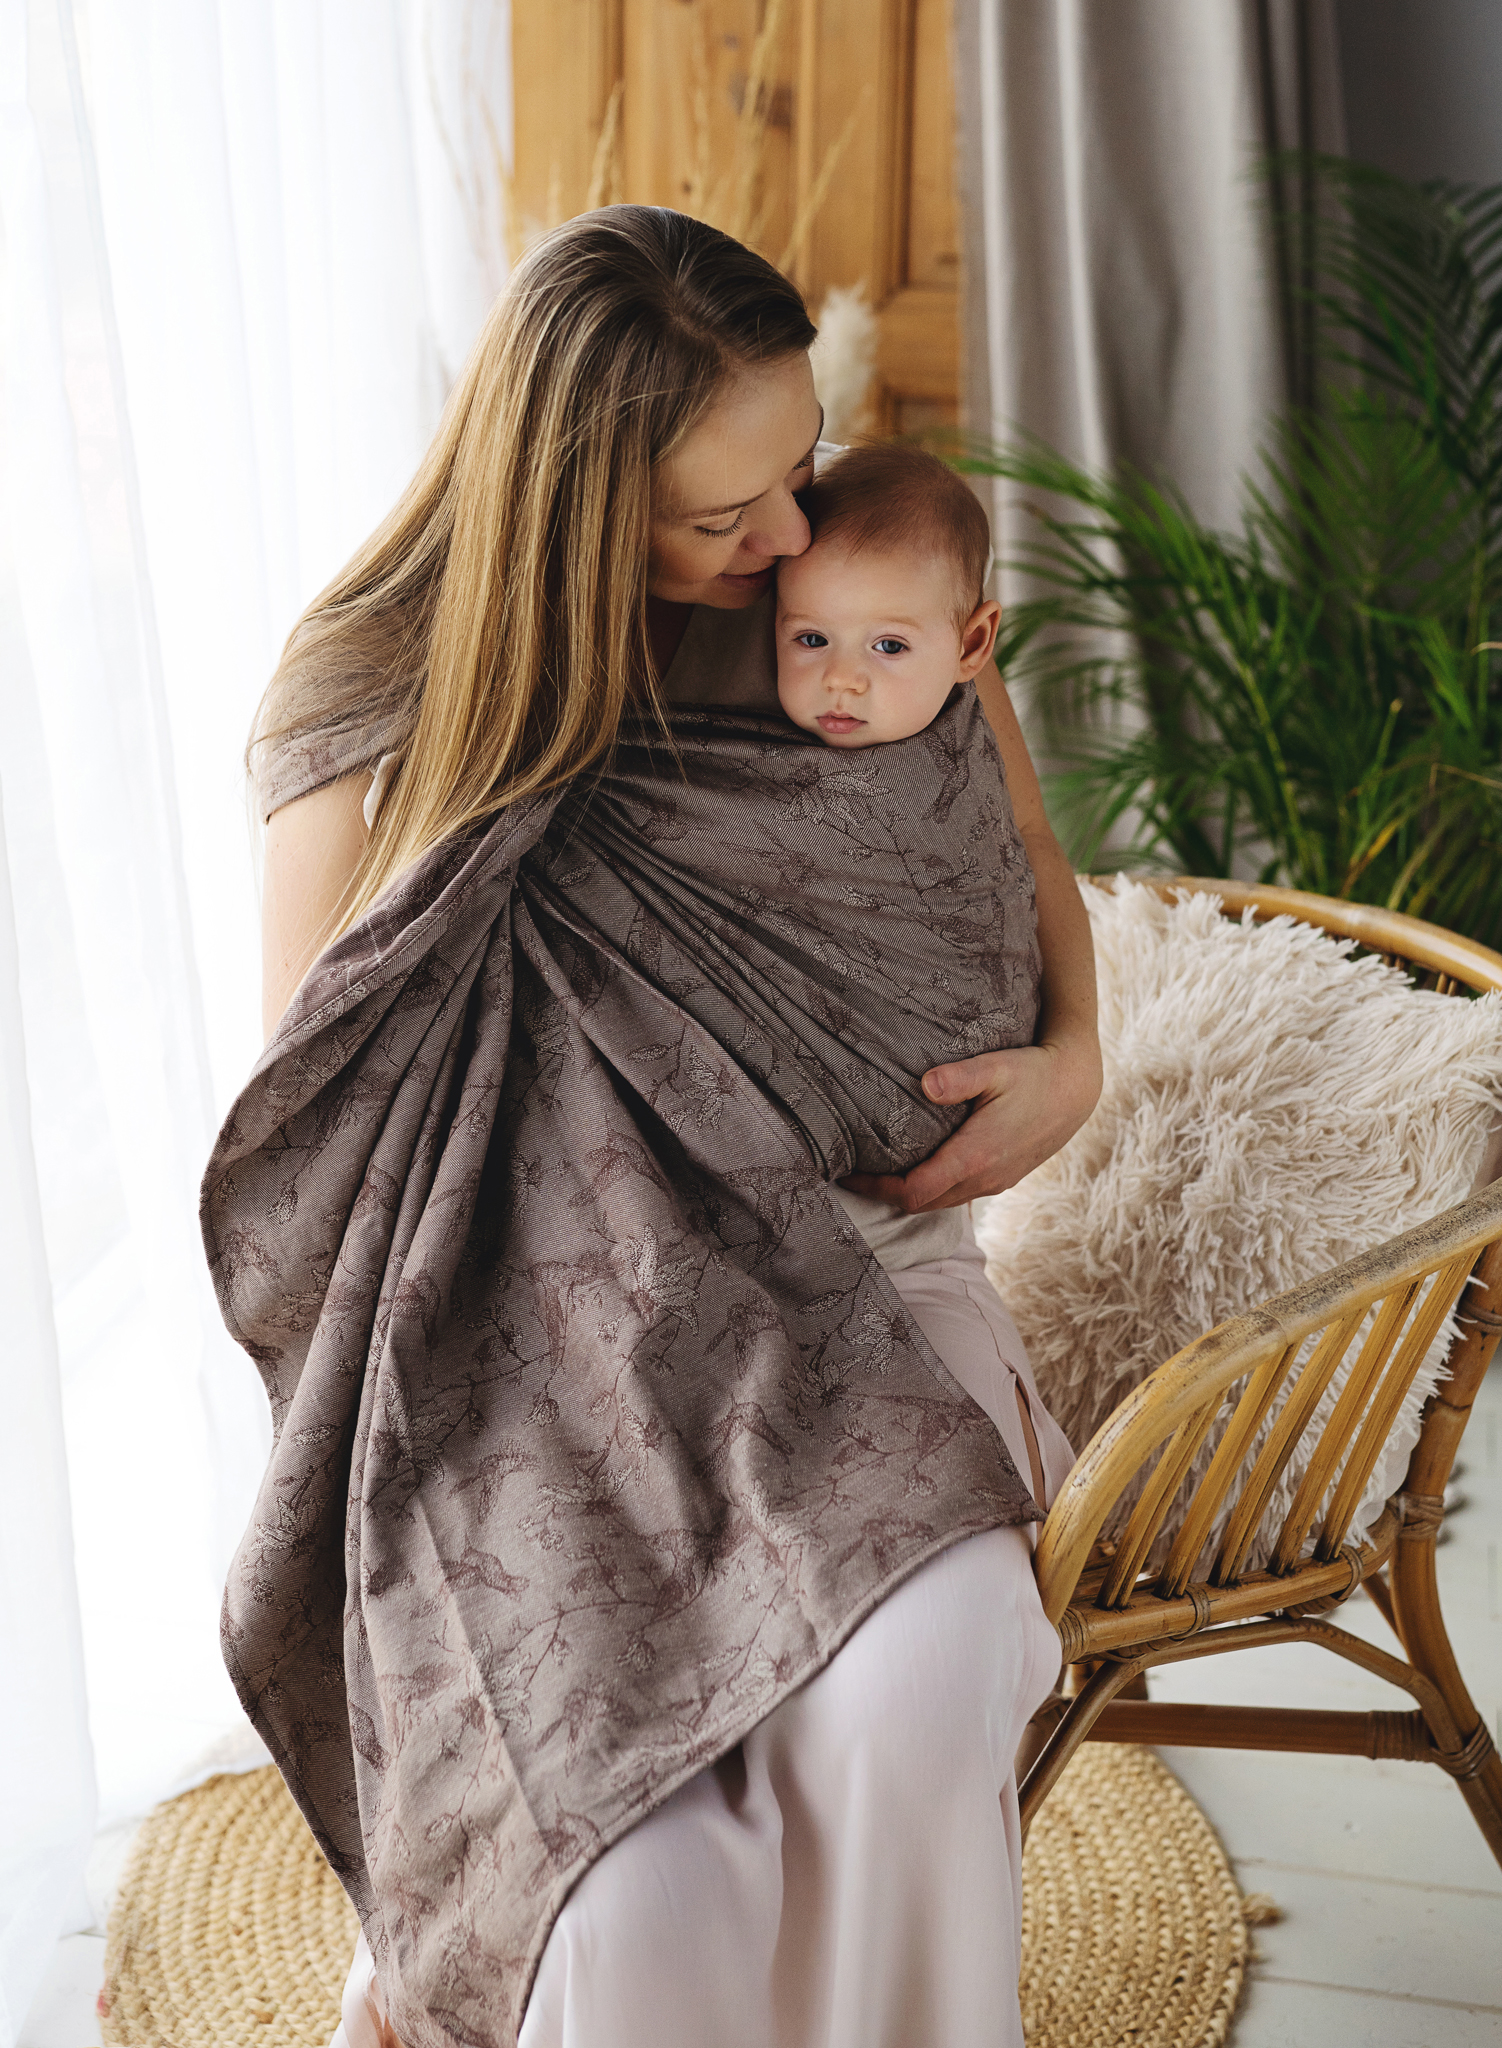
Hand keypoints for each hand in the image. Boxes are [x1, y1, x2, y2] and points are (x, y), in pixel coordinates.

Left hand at [840, 1034, 1102, 1212]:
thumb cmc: (1034, 1073)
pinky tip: (916, 1168)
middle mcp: (984, 1178)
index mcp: (975, 1156)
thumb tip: (925, 1083)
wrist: (1077, 1090)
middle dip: (884, 1194)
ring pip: (940, 1202)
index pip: (914, 1190)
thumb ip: (960, 1078)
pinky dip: (931, 1189)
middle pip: (921, 1204)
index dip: (877, 1188)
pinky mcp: (1002, 1179)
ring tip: (877, 1173)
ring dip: (908, 1194)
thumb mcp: (996, 1067)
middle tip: (852, 1174)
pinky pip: (957, 1195)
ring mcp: (995, 1183)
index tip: (849, 1173)